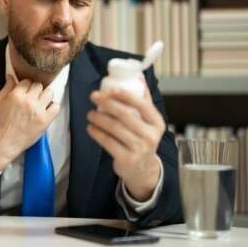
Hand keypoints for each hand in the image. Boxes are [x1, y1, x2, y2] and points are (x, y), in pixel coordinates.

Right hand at [0, 76, 59, 172]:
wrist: (4, 143)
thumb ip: (5, 88)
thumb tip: (11, 77)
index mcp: (16, 95)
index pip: (27, 81)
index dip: (26, 86)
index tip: (26, 91)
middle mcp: (28, 101)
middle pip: (39, 85)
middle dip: (35, 90)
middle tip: (32, 97)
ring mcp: (38, 110)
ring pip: (49, 93)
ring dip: (45, 96)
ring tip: (40, 102)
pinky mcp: (45, 120)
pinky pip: (56, 107)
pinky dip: (53, 107)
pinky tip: (47, 110)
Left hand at [86, 79, 164, 201]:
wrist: (143, 169)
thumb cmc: (143, 139)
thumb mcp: (149, 122)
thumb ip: (144, 100)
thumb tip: (138, 77)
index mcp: (157, 123)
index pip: (143, 105)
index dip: (126, 95)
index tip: (111, 89)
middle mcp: (150, 136)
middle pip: (126, 115)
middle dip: (107, 103)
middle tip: (94, 96)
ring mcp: (139, 149)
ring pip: (115, 128)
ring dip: (99, 118)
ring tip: (90, 113)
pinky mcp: (127, 159)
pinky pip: (108, 142)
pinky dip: (97, 133)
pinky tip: (91, 127)